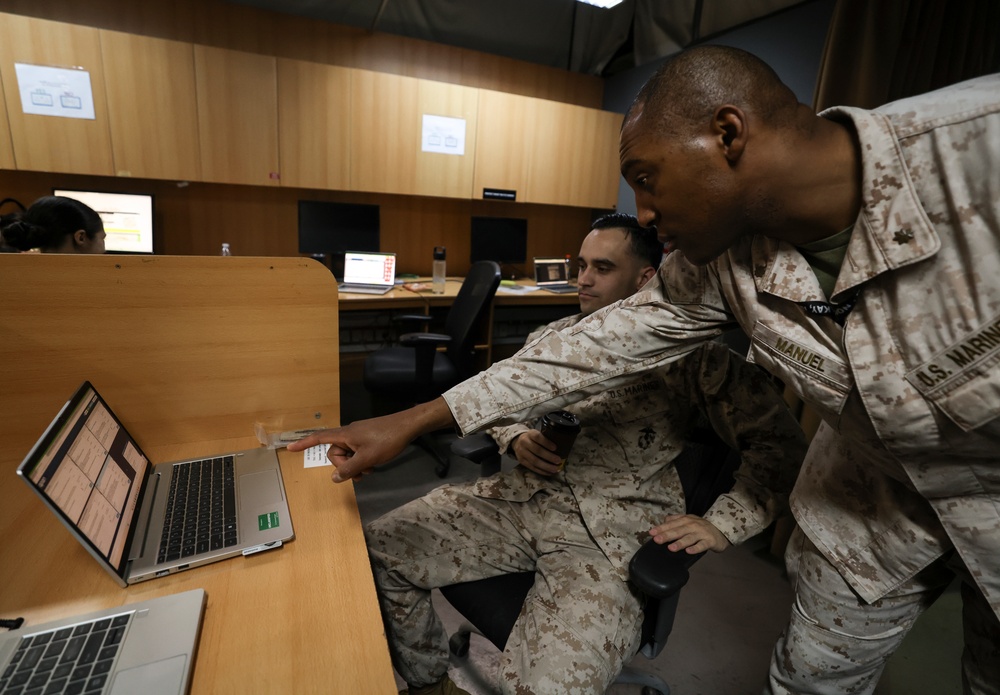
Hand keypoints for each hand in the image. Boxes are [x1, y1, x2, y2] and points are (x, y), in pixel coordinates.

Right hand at [286, 398, 455, 482]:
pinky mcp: (368, 437)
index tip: (290, 448)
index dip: (304, 444)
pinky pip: (357, 451)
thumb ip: (349, 469)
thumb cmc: (387, 440)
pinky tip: (374, 464)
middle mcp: (349, 433)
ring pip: (348, 454)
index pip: (319, 438)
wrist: (408, 426)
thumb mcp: (367, 458)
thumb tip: (334, 478)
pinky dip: (362, 460)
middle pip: (336, 452)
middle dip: (345, 465)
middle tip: (361, 473)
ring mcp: (358, 434)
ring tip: (370, 469)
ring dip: (356, 464)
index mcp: (345, 434)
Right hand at [511, 430, 561, 475]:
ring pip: (534, 461)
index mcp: (530, 434)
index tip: (555, 448)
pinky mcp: (522, 461)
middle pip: (537, 450)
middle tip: (558, 460)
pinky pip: (532, 467)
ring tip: (555, 469)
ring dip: (546, 466)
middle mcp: (524, 442)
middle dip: (549, 456)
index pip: (538, 437)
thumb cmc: (532, 438)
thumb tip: (562, 445)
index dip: (546, 443)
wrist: (517, 442)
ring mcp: (522, 453)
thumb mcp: (537, 433)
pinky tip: (549, 472)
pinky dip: (542, 471)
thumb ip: (546, 437)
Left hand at [648, 514, 730, 553]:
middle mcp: (693, 525)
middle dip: (667, 535)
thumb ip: (675, 519)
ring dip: (680, 543)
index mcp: (685, 520)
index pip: (671, 524)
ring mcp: (701, 533)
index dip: (661, 528)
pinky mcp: (710, 541)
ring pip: (689, 538)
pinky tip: (689, 551)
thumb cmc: (701, 526)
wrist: (721, 530)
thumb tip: (663, 520)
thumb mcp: (688, 520)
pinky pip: (702, 545)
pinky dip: (695, 548)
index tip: (651, 533)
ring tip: (671, 548)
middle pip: (678, 531)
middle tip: (657, 540)